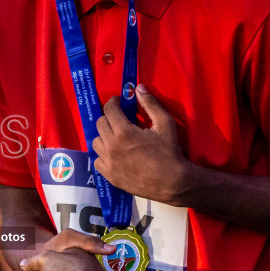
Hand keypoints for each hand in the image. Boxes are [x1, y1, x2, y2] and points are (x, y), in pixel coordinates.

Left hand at [91, 85, 192, 205]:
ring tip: (116, 137)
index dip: (113, 102)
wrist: (172, 182)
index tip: (118, 102)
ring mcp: (109, 163)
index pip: (109, 110)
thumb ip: (150, 104)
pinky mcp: (109, 176)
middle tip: (119, 119)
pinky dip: (103, 154)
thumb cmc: (170, 152)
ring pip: (96, 142)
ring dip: (104, 136)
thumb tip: (138, 88)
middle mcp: (111, 147)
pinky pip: (97, 160)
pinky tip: (114, 154)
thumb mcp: (164, 124)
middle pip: (100, 124)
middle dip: (109, 117)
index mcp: (123, 132)